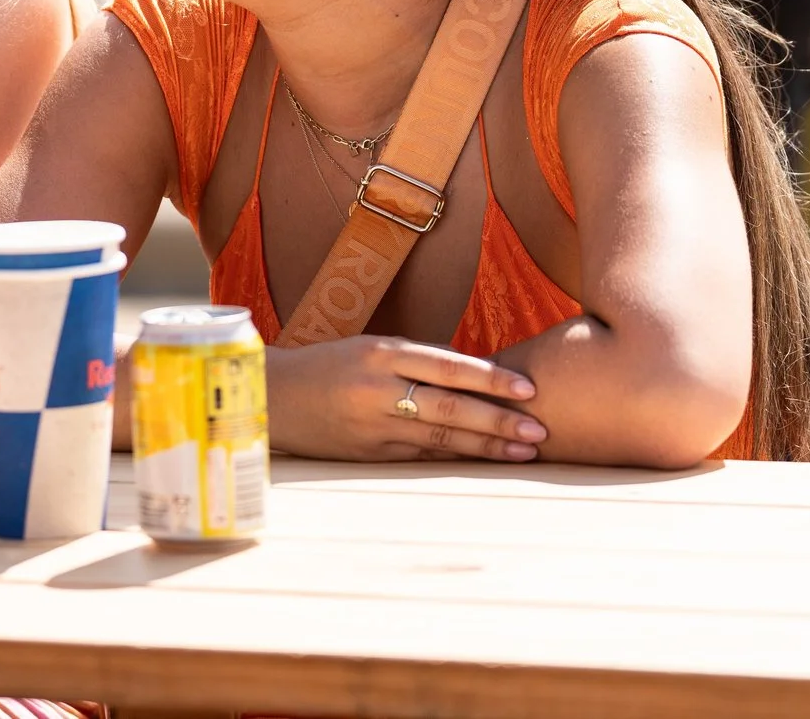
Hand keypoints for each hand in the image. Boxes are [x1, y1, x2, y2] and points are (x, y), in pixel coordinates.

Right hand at [266, 336, 546, 462]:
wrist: (271, 397)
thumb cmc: (327, 366)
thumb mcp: (369, 348)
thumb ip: (417, 361)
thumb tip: (476, 375)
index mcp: (379, 354)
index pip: (447, 366)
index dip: (490, 379)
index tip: (528, 388)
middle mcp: (376, 390)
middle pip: (449, 408)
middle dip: (498, 421)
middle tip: (539, 429)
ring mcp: (371, 426)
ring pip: (439, 439)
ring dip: (485, 446)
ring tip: (523, 451)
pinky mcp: (367, 456)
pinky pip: (419, 456)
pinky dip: (454, 459)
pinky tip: (482, 462)